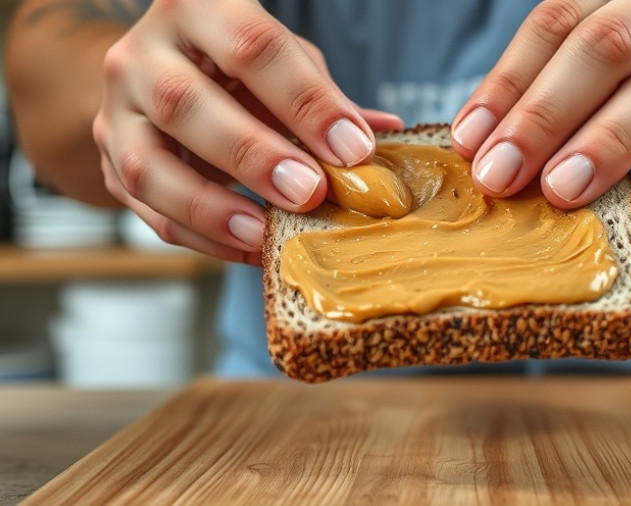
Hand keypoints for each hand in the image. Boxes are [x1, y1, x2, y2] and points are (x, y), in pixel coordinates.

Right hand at [92, 0, 401, 263]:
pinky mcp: (110, 162)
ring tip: (264, 233)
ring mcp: (118, 111)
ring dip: (211, 207)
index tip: (352, 149)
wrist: (160, 74)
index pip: (252, 46)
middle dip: (253, 154)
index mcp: (197, 9)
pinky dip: (200, 236)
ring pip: (148, 165)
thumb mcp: (284, 62)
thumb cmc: (236, 66)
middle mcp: (143, 54)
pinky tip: (247, 247)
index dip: (305, 101)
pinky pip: (148, 209)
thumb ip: (325, 96)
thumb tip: (382, 132)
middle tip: (309, 191)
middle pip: (185, 102)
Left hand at [451, 0, 630, 237]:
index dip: (508, 83)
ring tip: (563, 191)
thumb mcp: (611, 50)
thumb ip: (554, 81)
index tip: (469, 141)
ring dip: (606, 143)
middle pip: (605, 46)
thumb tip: (482, 146)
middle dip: (544, 115)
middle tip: (501, 174)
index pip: (556, 22)